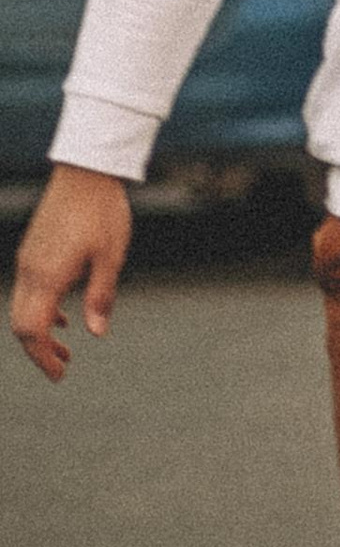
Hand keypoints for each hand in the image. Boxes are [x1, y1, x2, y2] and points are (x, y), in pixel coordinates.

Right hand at [10, 165, 132, 380]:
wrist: (85, 172)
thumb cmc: (103, 212)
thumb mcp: (111, 256)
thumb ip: (101, 296)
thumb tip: (97, 333)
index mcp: (47, 275)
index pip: (31, 330)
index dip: (42, 357)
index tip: (60, 375)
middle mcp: (30, 270)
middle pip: (20, 324)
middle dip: (38, 351)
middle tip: (62, 369)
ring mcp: (28, 259)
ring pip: (21, 308)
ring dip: (39, 332)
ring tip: (65, 348)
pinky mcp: (33, 250)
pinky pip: (27, 290)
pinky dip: (39, 310)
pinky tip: (62, 317)